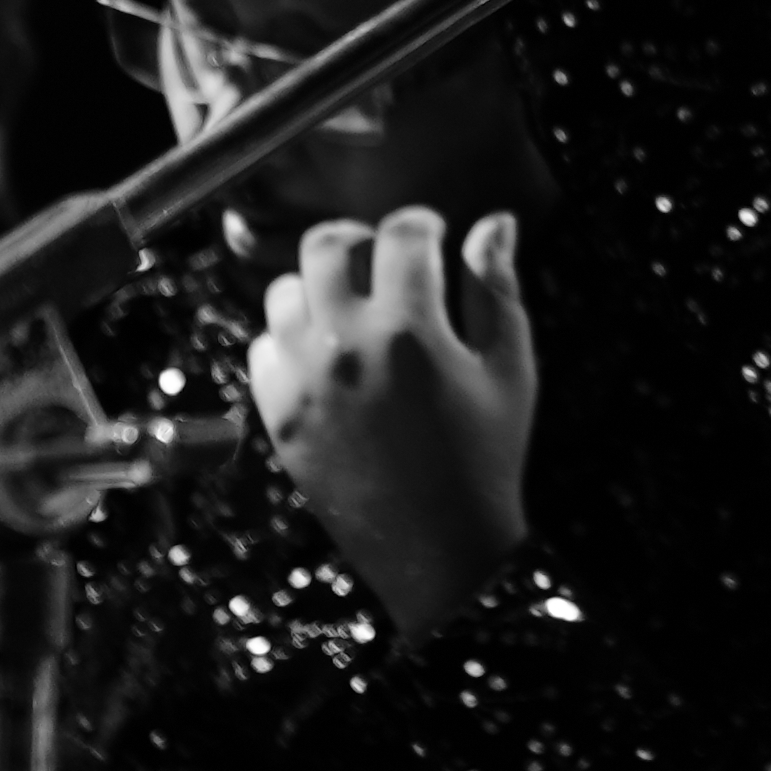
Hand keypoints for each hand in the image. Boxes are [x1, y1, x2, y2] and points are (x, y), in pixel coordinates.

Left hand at [247, 208, 536, 636]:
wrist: (438, 548)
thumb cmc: (486, 456)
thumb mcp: (509, 368)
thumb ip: (497, 287)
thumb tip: (494, 223)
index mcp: (412, 329)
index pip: (401, 233)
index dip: (421, 222)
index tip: (431, 232)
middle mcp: (347, 347)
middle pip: (326, 246)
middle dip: (359, 238)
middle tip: (381, 256)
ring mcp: (304, 382)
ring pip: (283, 292)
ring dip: (319, 286)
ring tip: (352, 306)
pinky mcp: (279, 416)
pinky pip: (261, 348)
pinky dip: (289, 339)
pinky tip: (326, 353)